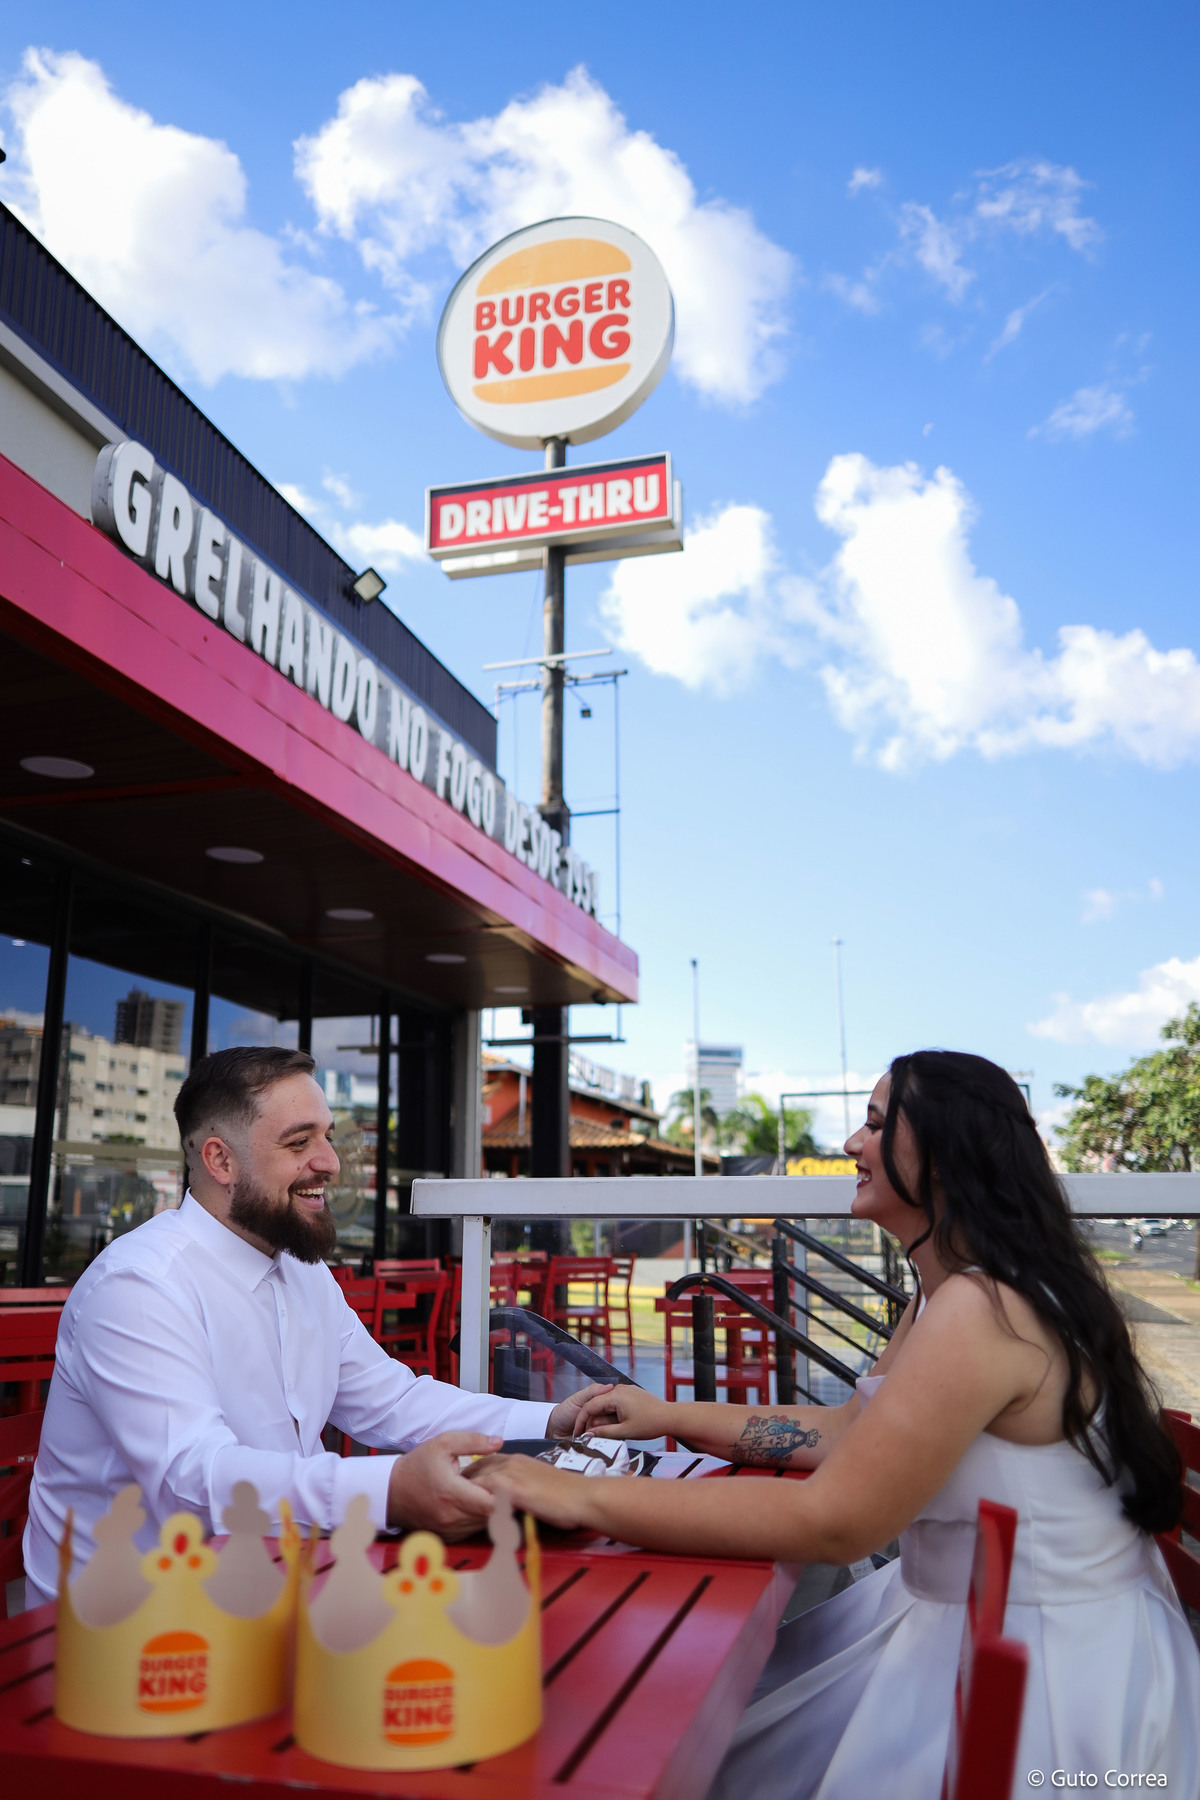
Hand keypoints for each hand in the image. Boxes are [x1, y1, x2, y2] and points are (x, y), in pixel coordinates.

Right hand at [386, 1432, 500, 1539]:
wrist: (392, 1491)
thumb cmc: (418, 1465)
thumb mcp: (443, 1444)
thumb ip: (473, 1441)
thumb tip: (498, 1442)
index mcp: (451, 1493)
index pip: (491, 1504)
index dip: (505, 1494)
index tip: (508, 1482)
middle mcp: (451, 1517)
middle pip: (491, 1516)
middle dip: (501, 1502)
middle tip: (505, 1486)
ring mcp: (449, 1531)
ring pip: (484, 1525)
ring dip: (491, 1511)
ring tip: (491, 1493)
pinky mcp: (448, 1538)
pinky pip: (472, 1531)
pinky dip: (479, 1519)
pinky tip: (477, 1503)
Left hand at [466, 1454, 595, 1531]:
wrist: (583, 1497)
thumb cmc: (568, 1496)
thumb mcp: (541, 1485)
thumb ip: (524, 1486)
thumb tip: (515, 1498)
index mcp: (518, 1460)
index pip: (487, 1462)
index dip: (474, 1474)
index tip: (463, 1485)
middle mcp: (511, 1462)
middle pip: (477, 1468)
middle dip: (463, 1482)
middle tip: (451, 1496)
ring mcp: (511, 1475)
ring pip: (477, 1479)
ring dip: (464, 1492)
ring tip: (453, 1507)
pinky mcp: (513, 1490)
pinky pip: (484, 1494)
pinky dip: (474, 1502)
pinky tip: (466, 1514)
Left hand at [547, 1382, 614, 1439]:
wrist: (556, 1431)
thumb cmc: (565, 1413)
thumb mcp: (578, 1398)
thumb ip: (593, 1391)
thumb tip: (610, 1386)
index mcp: (603, 1405)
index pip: (616, 1406)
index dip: (608, 1409)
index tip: (597, 1411)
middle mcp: (606, 1418)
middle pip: (616, 1420)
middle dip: (601, 1422)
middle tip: (589, 1422)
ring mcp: (604, 1431)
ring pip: (613, 1432)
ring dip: (599, 1432)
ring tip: (587, 1431)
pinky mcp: (601, 1443)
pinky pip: (607, 1443)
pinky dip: (598, 1441)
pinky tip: (590, 1438)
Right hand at [573, 1385, 669, 1440]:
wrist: (670, 1416)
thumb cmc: (650, 1423)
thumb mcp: (624, 1431)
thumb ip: (604, 1432)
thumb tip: (588, 1434)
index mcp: (615, 1396)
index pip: (590, 1406)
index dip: (581, 1421)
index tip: (577, 1433)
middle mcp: (618, 1389)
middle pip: (597, 1405)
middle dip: (592, 1421)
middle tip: (589, 1436)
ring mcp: (625, 1390)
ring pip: (605, 1405)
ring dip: (602, 1418)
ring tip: (603, 1433)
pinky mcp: (630, 1394)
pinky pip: (615, 1403)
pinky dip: (610, 1414)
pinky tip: (613, 1426)